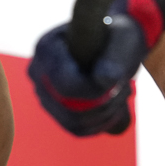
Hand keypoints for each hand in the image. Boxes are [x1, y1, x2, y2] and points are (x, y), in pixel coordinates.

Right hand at [26, 6, 151, 135]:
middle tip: (126, 86)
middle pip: (68, 107)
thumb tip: (103, 80)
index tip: (119, 80)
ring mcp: (44, 94)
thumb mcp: (124, 38)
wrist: (115, 44)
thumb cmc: (118, 36)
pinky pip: (77, 129)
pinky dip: (102, 123)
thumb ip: (114, 57)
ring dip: (107, 113)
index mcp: (47, 47)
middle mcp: (38, 72)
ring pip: (74, 122)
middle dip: (104, 102)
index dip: (95, 91)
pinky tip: (115, 104)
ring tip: (121, 91)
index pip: (65, 84)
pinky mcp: (55, 111)